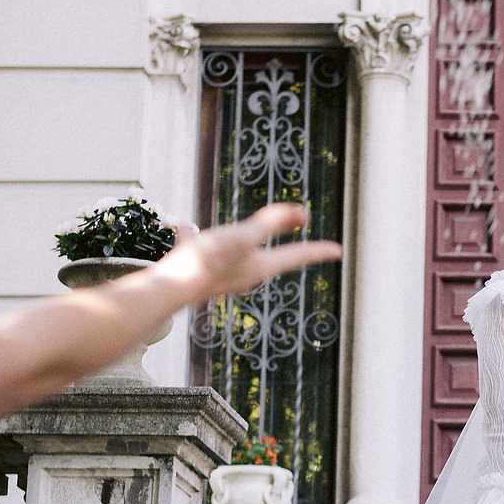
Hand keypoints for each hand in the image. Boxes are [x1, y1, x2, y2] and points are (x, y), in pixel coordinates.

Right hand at [158, 203, 343, 300]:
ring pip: (235, 255)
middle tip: (302, 252)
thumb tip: (302, 213)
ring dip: (240, 243)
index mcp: (259, 266)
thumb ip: (271, 223)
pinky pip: (200, 249)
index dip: (318, 250)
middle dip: (287, 253)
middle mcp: (243, 275)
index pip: (297, 256)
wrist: (166, 291)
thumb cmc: (205, 263)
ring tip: (243, 235)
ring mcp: (219, 275)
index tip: (338, 251)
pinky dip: (196, 238)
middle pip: (271, 260)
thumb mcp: (242, 237)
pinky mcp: (196, 271)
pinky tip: (185, 228)